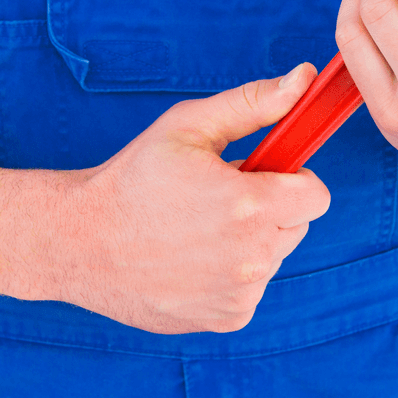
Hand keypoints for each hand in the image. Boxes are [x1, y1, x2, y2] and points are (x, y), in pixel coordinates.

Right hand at [53, 63, 329, 334]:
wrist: (80, 240)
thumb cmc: (132, 178)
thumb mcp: (188, 126)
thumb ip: (253, 103)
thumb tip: (303, 79)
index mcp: (249, 204)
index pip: (317, 195)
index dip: (291, 179)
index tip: (259, 175)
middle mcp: (251, 256)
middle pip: (296, 225)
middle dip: (269, 208)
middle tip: (216, 199)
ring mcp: (240, 292)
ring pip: (273, 258)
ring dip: (249, 242)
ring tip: (195, 229)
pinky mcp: (227, 318)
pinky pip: (250, 288)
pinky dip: (230, 275)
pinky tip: (188, 260)